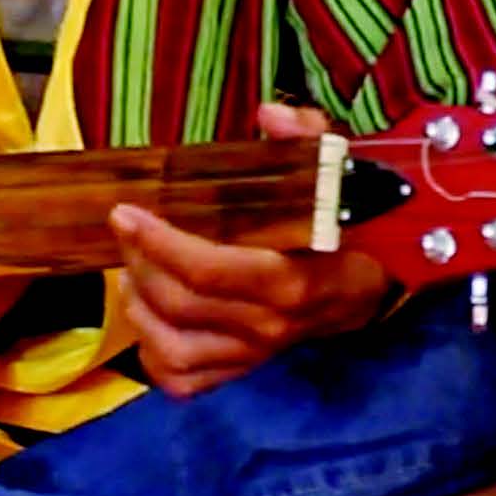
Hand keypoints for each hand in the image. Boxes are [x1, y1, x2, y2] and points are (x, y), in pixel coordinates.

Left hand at [113, 102, 389, 396]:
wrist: (369, 289)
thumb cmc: (345, 226)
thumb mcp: (334, 174)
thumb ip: (305, 140)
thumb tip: (270, 114)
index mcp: (291, 280)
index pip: (209, 270)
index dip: (160, 243)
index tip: (125, 213)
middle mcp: (268, 326)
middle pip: (179, 305)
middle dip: (140, 263)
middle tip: (126, 231)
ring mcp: (254, 354)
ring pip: (172, 350)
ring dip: (139, 311)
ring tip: (131, 274)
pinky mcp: (242, 371)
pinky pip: (184, 381)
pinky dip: (154, 358)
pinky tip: (150, 320)